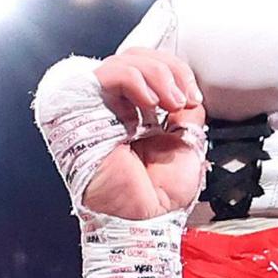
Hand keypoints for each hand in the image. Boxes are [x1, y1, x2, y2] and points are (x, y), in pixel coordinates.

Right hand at [77, 51, 204, 221]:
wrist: (141, 219)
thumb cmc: (158, 196)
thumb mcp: (187, 145)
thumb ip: (186, 115)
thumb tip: (188, 92)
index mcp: (136, 115)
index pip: (151, 69)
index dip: (177, 73)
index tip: (194, 98)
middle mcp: (116, 108)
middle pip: (139, 57)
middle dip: (171, 70)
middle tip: (185, 98)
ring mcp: (100, 107)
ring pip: (125, 60)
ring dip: (158, 74)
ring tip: (172, 102)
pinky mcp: (84, 109)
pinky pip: (108, 73)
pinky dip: (136, 79)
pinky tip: (151, 101)